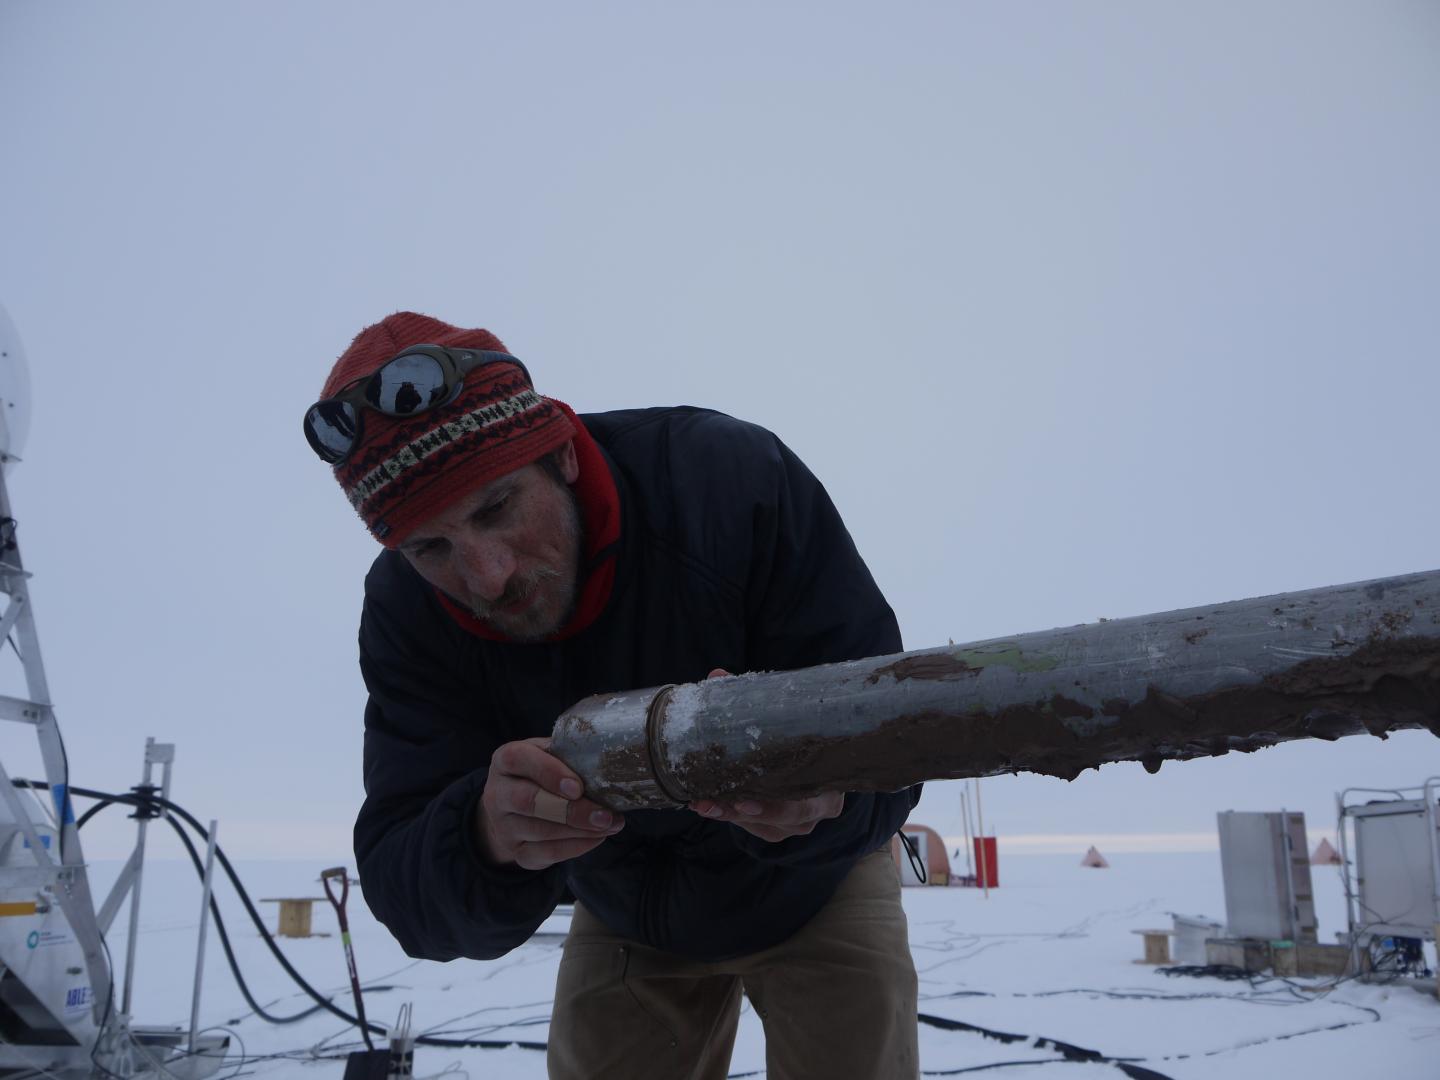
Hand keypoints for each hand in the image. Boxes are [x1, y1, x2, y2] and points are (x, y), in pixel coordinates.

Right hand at [475, 736, 623, 869]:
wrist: (514, 809)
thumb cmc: (541, 773)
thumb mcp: (549, 754)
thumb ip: (568, 755)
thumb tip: (607, 766)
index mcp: (505, 760)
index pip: (519, 759)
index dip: (549, 772)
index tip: (578, 787)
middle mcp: (497, 793)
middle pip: (529, 802)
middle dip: (571, 810)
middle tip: (605, 815)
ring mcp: (504, 826)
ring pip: (540, 831)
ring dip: (580, 830)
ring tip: (610, 824)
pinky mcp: (516, 851)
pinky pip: (545, 853)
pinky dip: (575, 847)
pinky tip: (597, 837)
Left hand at [687, 666, 844, 840]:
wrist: (819, 750)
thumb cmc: (803, 733)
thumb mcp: (786, 717)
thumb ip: (753, 698)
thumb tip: (718, 676)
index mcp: (831, 784)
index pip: (803, 805)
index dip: (774, 808)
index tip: (744, 803)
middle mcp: (819, 809)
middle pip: (779, 820)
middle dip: (740, 813)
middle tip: (709, 803)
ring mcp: (800, 823)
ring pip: (764, 826)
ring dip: (729, 816)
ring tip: (701, 802)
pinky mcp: (780, 828)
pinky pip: (755, 827)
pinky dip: (731, 815)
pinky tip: (709, 804)